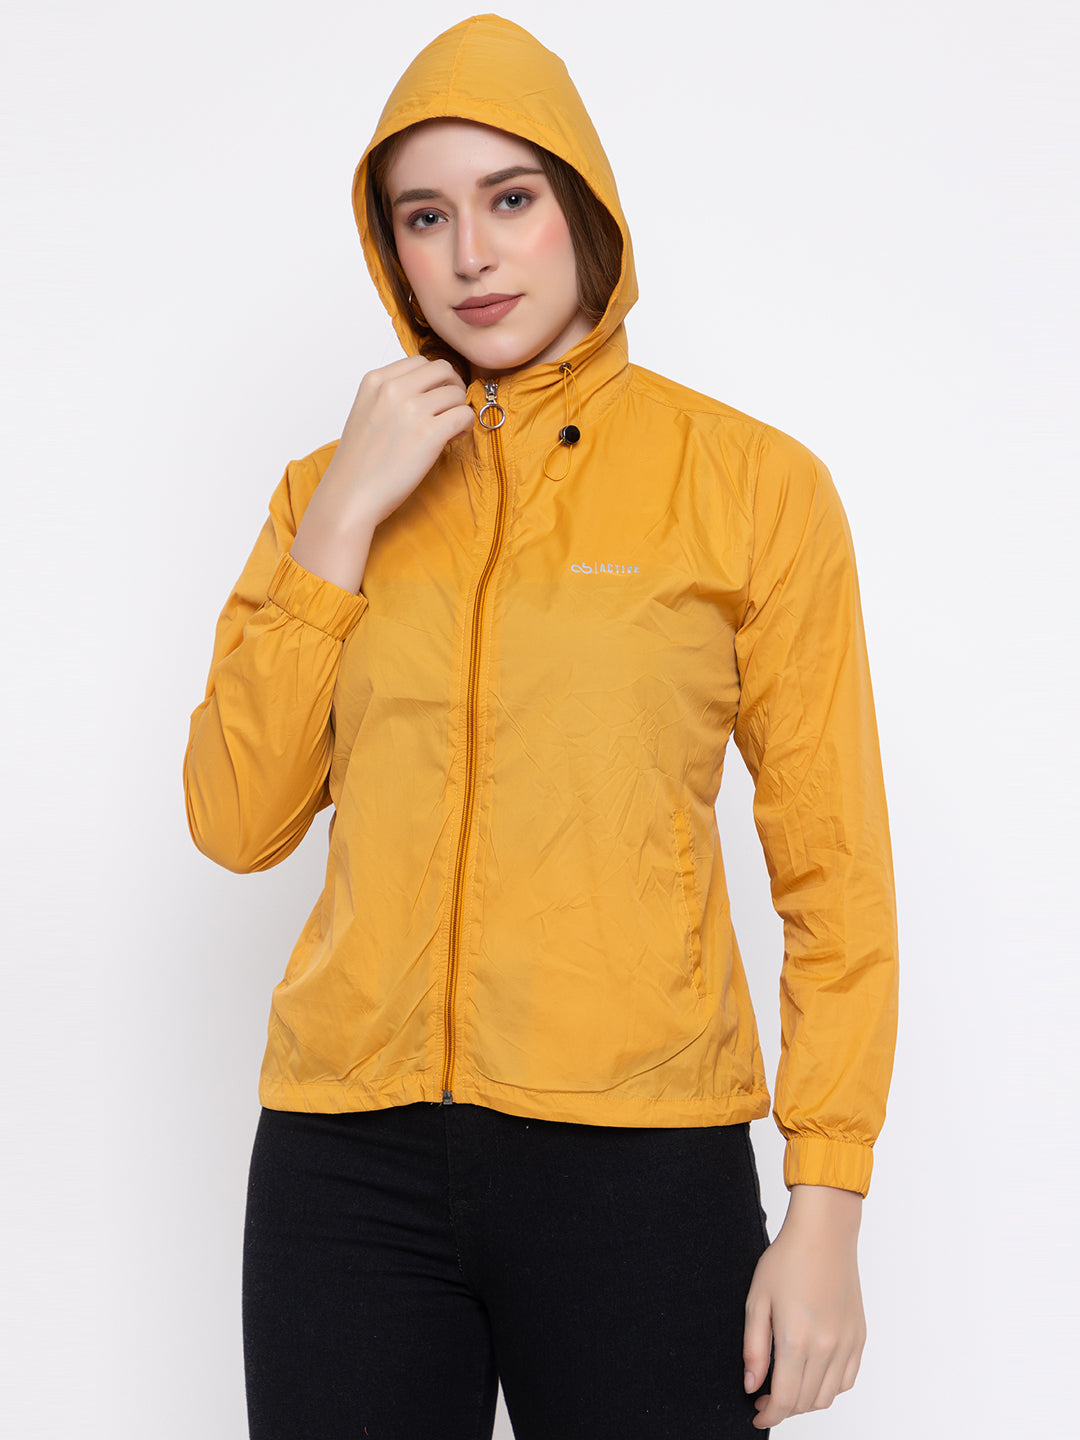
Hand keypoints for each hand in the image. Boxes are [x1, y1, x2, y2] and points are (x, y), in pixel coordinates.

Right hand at [291, 355, 474, 591]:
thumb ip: (391, 394)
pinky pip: (465, 415)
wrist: (351, 495)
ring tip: (448, 431)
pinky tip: (453, 439)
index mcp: (375, 380)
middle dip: (452, 388)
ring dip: (458, 410)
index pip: (420, 361)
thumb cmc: (360, 462)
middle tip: (448, 411)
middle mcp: (393, 389)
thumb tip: (430, 389)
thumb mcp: (366, 411)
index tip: (433, 400)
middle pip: (443, 369)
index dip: (434, 380)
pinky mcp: (429, 433)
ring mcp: (411, 409)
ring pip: (457, 392)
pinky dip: (466, 426)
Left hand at [742, 1184, 865, 1428]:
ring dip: (806, 1401)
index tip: (757, 1415)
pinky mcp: (859, 1337)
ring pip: (828, 1396)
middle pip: (806, 1403)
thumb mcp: (757, 1300)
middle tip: (766, 1397)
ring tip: (788, 1386)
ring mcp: (847, 1343)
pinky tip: (814, 1373)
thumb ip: (754, 1348)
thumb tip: (752, 1385)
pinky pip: (847, 1379)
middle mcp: (827, 1348)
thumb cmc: (787, 1259)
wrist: (824, 1233)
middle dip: (784, 1409)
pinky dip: (830, 1387)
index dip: (769, 1415)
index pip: (785, 1400)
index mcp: (797, 1340)